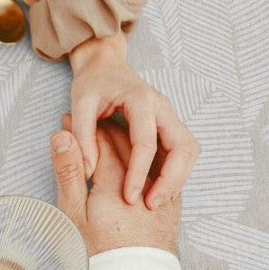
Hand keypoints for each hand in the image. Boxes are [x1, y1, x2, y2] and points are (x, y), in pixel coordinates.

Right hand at [51, 119, 178, 255]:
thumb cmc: (97, 252)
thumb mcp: (74, 213)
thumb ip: (69, 171)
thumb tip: (63, 136)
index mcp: (116, 180)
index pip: (100, 141)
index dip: (83, 128)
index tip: (68, 120)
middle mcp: (142, 182)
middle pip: (124, 145)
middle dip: (103, 130)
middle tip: (85, 123)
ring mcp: (159, 196)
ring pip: (147, 157)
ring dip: (127, 144)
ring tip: (111, 137)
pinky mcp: (170, 212)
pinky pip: (165, 176)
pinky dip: (150, 164)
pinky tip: (142, 163)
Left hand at [68, 33, 198, 209]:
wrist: (104, 65)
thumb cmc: (92, 83)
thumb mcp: (80, 104)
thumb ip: (82, 134)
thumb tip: (87, 170)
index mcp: (142, 100)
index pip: (147, 142)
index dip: (139, 172)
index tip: (129, 196)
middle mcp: (163, 107)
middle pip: (183, 147)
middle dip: (172, 179)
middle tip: (153, 204)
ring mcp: (170, 115)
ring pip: (189, 150)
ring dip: (178, 177)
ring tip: (157, 201)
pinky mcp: (169, 124)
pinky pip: (182, 150)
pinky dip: (176, 171)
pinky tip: (160, 189)